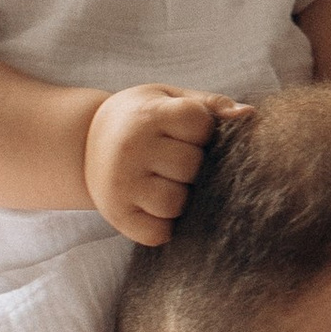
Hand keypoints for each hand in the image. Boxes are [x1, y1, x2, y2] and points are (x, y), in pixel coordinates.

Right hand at [82, 86, 247, 244]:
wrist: (82, 142)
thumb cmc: (139, 118)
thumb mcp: (167, 98)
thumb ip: (208, 104)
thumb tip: (248, 115)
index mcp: (148, 115)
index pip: (200, 125)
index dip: (203, 131)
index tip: (187, 132)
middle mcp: (131, 149)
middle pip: (191, 167)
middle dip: (193, 165)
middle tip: (174, 159)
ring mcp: (121, 185)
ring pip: (176, 203)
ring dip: (181, 197)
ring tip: (166, 182)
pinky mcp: (117, 215)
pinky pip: (158, 233)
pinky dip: (164, 225)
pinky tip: (155, 205)